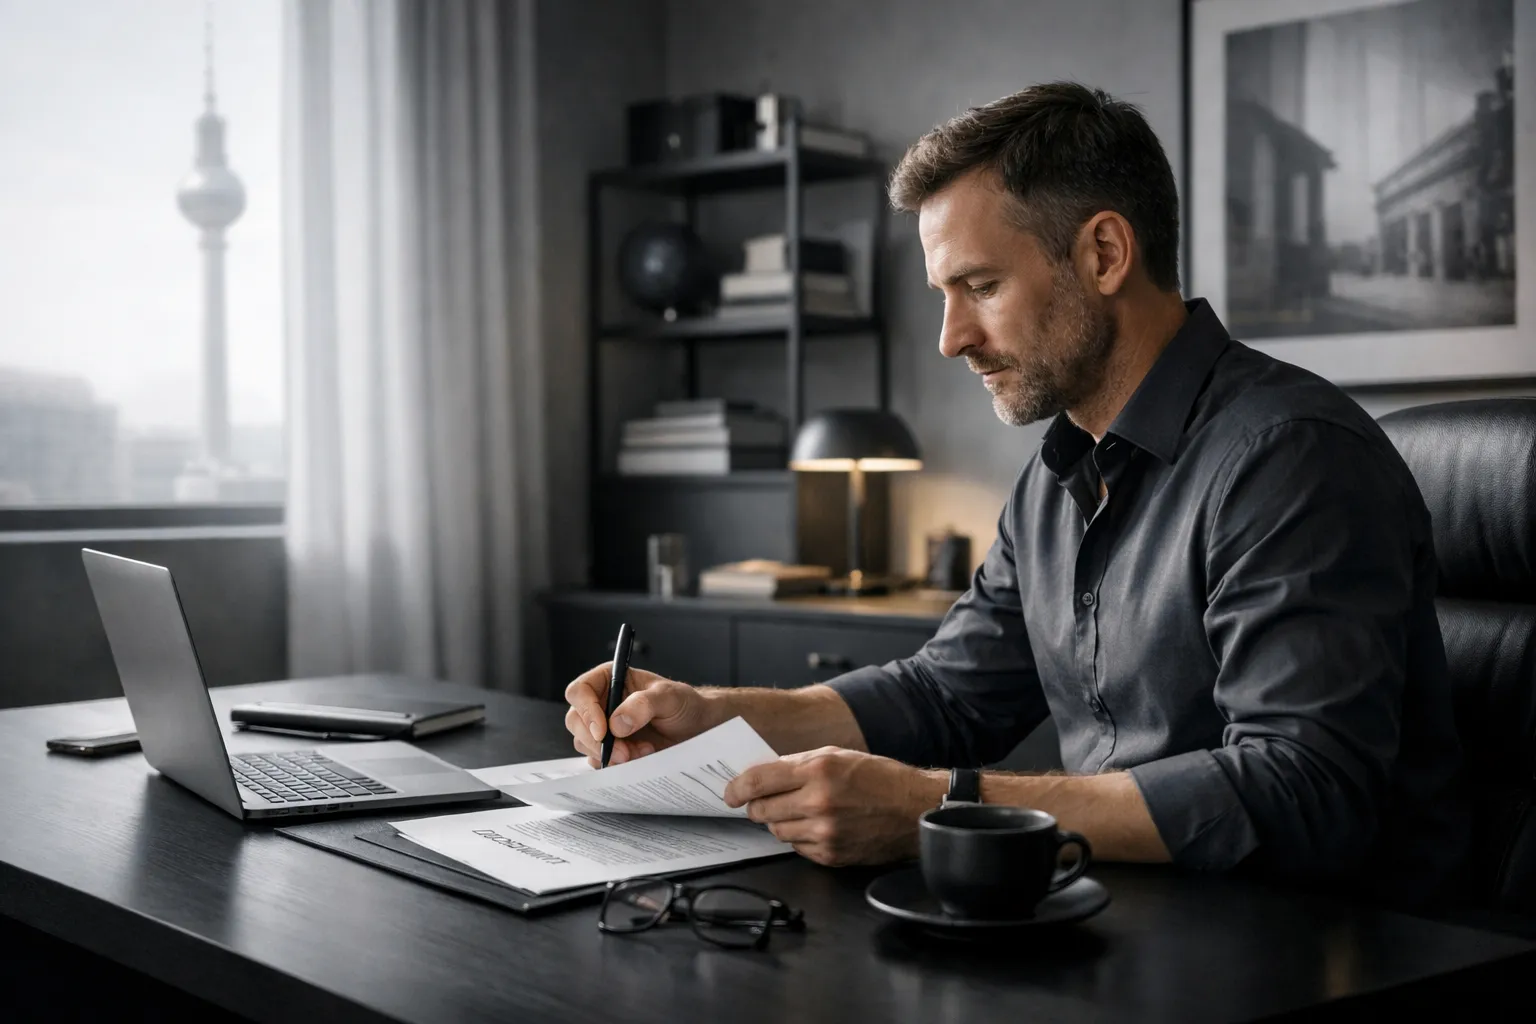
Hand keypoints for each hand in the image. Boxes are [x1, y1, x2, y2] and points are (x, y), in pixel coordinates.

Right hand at [564, 663, 717, 767]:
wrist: (697, 728)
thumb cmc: (684, 704)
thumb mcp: (669, 697)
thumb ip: (643, 705)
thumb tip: (616, 723)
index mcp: (610, 679)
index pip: (580, 691)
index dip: (586, 710)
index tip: (603, 731)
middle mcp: (602, 702)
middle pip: (576, 721)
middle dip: (597, 741)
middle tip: (624, 752)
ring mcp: (604, 727)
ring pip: (585, 743)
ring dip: (610, 753)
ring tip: (643, 751)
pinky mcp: (610, 748)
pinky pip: (599, 760)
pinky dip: (616, 764)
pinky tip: (641, 757)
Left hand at [724, 747, 946, 865]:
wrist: (914, 809)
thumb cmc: (879, 778)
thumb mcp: (837, 755)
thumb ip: (798, 764)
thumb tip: (763, 776)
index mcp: (818, 769)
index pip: (759, 780)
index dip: (737, 788)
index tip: (730, 793)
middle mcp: (818, 801)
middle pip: (762, 810)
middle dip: (756, 806)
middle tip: (761, 802)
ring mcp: (824, 832)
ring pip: (777, 832)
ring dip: (779, 822)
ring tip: (797, 811)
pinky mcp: (831, 855)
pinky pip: (797, 848)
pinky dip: (799, 838)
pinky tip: (815, 827)